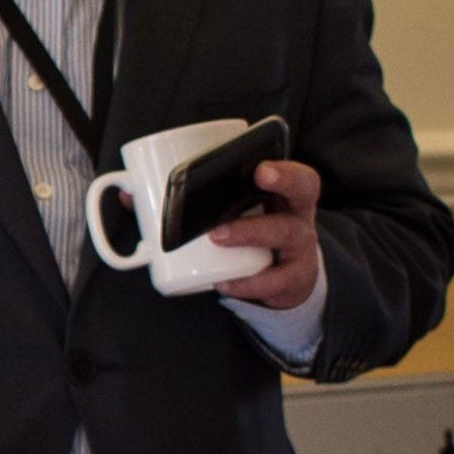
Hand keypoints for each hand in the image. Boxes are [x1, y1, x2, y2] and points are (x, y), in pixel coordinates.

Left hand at [213, 159, 322, 309]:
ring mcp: (301, 247)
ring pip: (286, 234)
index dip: (285, 171)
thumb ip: (214, 204)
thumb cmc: (257, 238)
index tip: (261, 170)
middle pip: (302, 194)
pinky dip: (248, 283)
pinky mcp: (295, 278)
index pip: (298, 176)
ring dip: (250, 233)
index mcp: (287, 196)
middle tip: (250, 184)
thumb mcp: (245, 216)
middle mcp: (300, 216)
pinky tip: (224, 282)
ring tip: (216, 237)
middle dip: (280, 187)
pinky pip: (276, 280)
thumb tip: (151, 199)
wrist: (285, 279)